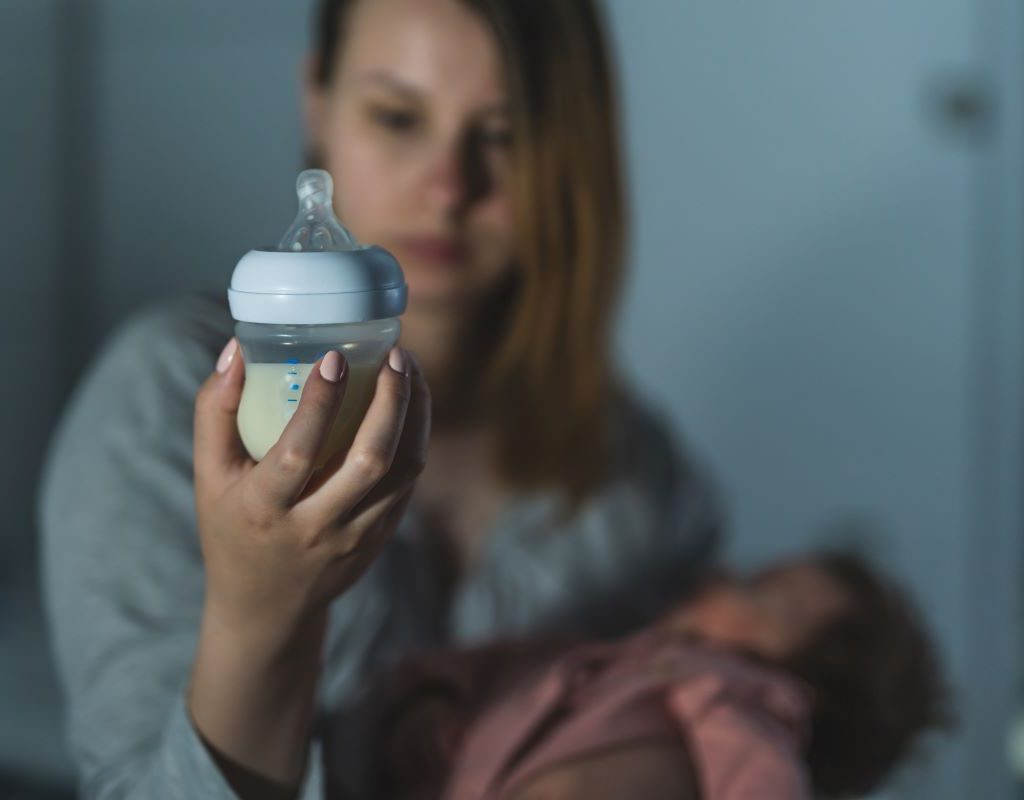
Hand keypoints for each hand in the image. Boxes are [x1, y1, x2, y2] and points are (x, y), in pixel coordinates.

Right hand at [193, 340, 429, 649]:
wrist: (267, 606)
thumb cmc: (232, 526)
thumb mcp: (209, 475)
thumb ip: (215, 411)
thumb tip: (238, 347)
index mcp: (264, 509)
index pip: (298, 452)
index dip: (320, 403)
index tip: (335, 357)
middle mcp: (314, 528)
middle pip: (368, 461)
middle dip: (390, 402)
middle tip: (397, 355)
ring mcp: (354, 537)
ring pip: (401, 472)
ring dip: (414, 415)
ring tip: (411, 369)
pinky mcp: (380, 538)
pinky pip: (408, 483)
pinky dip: (415, 438)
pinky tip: (411, 403)